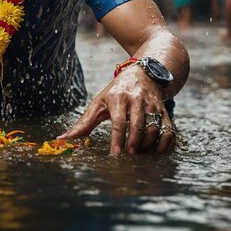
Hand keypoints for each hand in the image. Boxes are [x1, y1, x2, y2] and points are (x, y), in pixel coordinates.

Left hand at [57, 67, 175, 154]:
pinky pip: (169, 130)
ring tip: (138, 154)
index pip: (118, 121)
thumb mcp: (98, 103)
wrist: (142, 74)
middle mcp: (137, 100)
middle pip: (138, 125)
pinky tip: (155, 152)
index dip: (117, 139)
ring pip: (154, 129)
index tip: (115, 155)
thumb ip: (83, 123)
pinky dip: (164, 144)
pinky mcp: (164, 112)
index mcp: (118, 98)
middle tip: (129, 156)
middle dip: (134, 143)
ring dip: (147, 145)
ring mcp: (152, 106)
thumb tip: (62, 138)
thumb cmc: (115, 93)